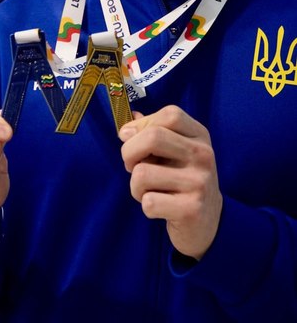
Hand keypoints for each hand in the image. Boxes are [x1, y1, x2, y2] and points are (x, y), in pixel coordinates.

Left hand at [119, 105, 222, 259]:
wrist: (209, 221)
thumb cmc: (182, 179)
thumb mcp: (174, 150)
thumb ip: (151, 132)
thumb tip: (127, 125)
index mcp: (199, 135)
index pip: (170, 115)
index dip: (142, 125)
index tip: (131, 138)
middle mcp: (203, 155)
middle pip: (152, 137)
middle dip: (129, 152)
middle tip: (131, 166)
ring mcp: (199, 182)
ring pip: (142, 173)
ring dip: (136, 186)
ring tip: (150, 191)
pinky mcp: (192, 209)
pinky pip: (148, 202)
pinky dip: (146, 206)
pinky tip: (160, 207)